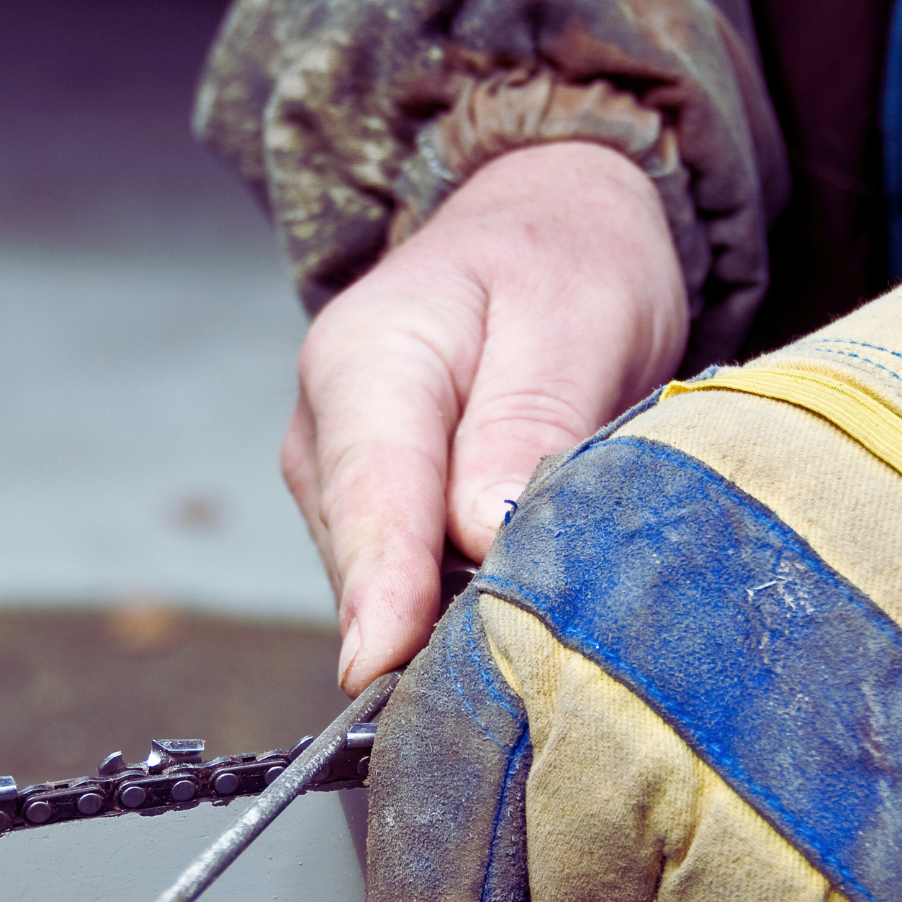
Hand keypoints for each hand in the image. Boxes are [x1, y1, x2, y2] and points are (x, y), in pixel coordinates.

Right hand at [282, 142, 688, 693]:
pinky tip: (518, 603)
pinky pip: (408, 585)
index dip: (381, 592)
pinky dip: (459, 605)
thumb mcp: (576, 318)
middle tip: (532, 677)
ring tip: (546, 629)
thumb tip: (480, 536)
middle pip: (370, 562)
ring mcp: (337, 482)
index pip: (370, 498)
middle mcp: (325, 431)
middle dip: (437, 625)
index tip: (379, 667)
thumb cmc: (563, 260)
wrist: (540, 225)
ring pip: (386, 586)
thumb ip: (528, 422)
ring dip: (455, 617)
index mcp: (365, 363)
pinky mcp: (367, 521)